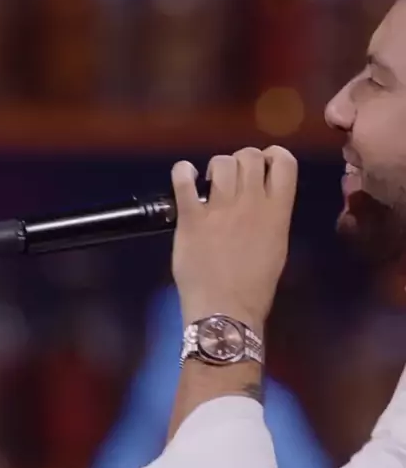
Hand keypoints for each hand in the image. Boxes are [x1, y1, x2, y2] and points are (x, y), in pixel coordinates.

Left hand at [171, 146, 297, 331]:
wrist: (225, 312)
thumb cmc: (255, 287)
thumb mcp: (277, 247)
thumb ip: (271, 217)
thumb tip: (260, 197)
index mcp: (278, 212)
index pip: (285, 162)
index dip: (273, 156)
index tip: (263, 164)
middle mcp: (251, 204)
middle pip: (250, 156)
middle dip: (241, 160)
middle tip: (232, 178)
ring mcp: (219, 209)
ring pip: (221, 162)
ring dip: (215, 167)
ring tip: (210, 183)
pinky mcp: (190, 218)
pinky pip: (184, 180)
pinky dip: (183, 172)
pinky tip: (185, 177)